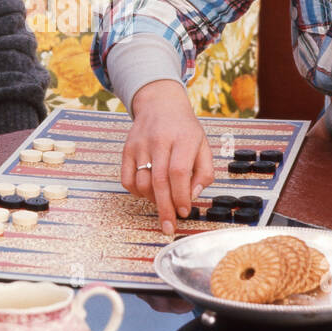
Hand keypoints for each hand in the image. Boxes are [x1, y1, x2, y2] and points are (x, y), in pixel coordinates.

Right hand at [121, 79, 213, 234]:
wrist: (160, 104)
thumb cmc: (184, 128)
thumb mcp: (203, 145)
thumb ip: (204, 172)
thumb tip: (193, 195)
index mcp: (183, 138)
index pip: (179, 172)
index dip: (181, 196)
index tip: (184, 211)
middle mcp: (159, 140)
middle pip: (159, 181)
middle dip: (165, 208)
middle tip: (169, 226)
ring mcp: (140, 144)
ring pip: (142, 182)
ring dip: (152, 200)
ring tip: (163, 202)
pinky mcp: (127, 149)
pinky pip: (127, 179)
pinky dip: (136, 192)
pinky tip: (148, 192)